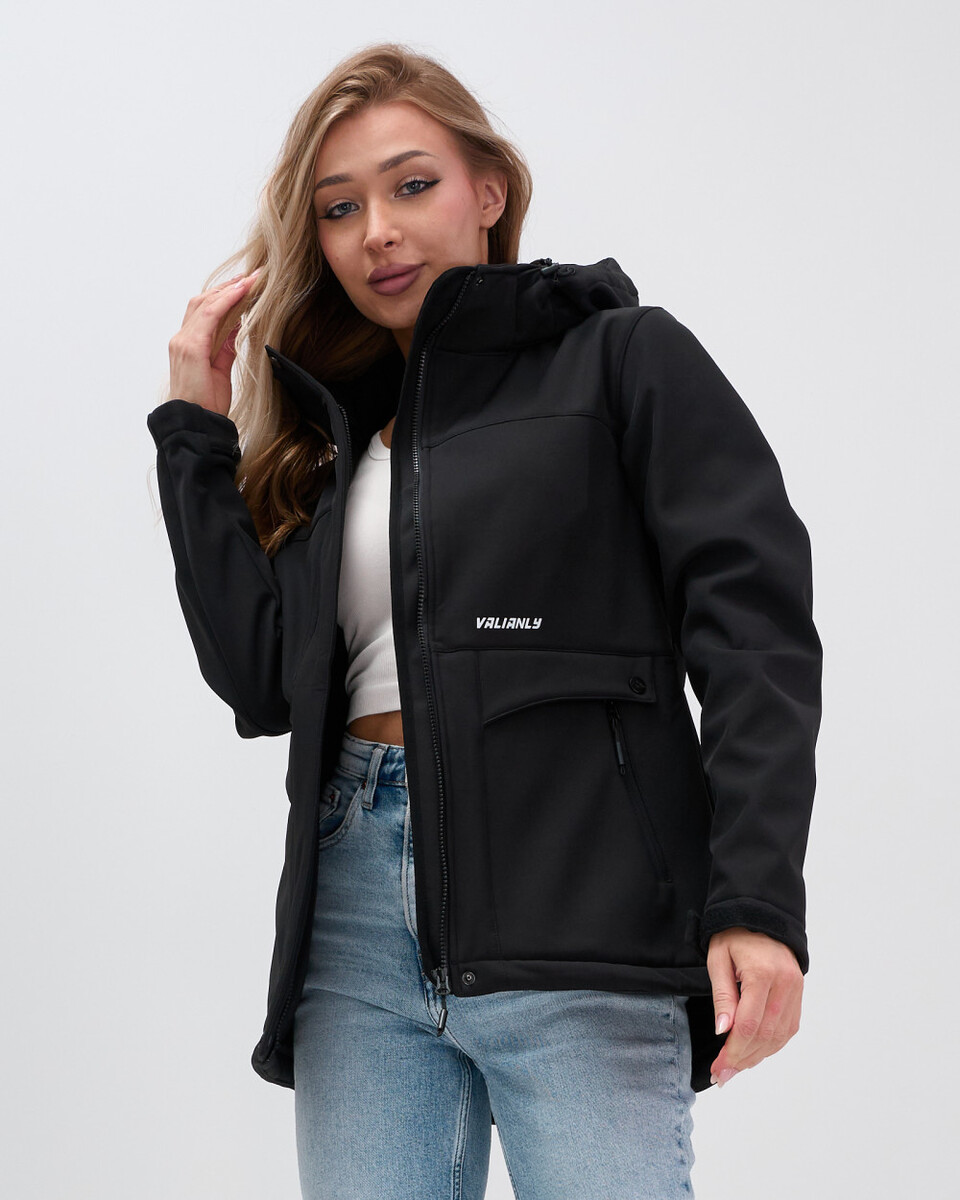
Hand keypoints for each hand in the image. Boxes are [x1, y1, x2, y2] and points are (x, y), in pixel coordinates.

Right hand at [168, 268, 261, 416]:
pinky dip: (225, 301)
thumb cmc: (207, 402)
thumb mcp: (220, 369)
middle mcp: (181, 339)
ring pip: (205, 304)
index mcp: (187, 345)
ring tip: (250, 281)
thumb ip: (225, 347)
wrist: (196, 423)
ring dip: (229, 290)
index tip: (243, 286)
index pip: (204, 311)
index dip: (223, 296)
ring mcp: (183, 342)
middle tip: (250, 277)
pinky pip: (209, 316)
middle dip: (227, 287)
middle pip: (202, 302)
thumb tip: (237, 326)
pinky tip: (241, 293)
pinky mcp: (190, 348)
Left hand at [706, 926, 802, 1087]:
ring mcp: (796, 990)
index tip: (717, 1068)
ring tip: (735, 1068)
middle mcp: (785, 985)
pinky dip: (771, 1045)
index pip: (749, 1025)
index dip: (733, 1051)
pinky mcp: (799, 995)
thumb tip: (724, 1031)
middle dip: (742, 1059)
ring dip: (757, 1056)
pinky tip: (754, 1052)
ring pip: (779, 1037)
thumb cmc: (735, 936)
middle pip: (765, 1036)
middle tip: (722, 1076)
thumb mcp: (718, 959)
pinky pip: (788, 1028)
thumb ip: (722, 996)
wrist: (761, 916)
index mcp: (763, 974)